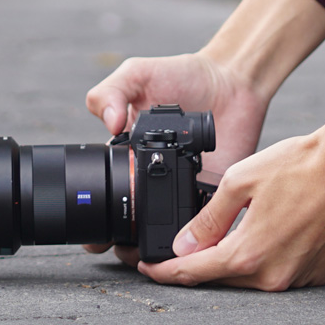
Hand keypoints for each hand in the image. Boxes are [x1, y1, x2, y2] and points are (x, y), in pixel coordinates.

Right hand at [77, 0, 324, 263]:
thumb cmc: (182, 76)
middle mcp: (154, 182)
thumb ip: (112, 91)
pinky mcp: (215, 195)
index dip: (96, 224)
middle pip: (132, 230)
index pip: (105, 201)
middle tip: (124, 246)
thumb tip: (109, 123)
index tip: (93, 236)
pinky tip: (192, 236)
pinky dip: (200, 237)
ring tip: (155, 249)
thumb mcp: (137, 75)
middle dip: (124, 246)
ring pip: (168, 237)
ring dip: (158, 248)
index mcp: (129, 161)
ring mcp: (184, 192)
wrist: (231, 79)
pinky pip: (206, 227)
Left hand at [139, 59, 324, 290]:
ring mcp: (298, 279)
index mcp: (247, 254)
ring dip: (234, 262)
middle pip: (222, 279)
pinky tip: (265, 235)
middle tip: (178, 253)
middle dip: (197, 267)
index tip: (146, 268)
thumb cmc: (302, 166)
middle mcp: (272, 277)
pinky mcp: (318, 274)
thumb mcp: (242, 182)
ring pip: (252, 278)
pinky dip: (265, 259)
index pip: (193, 273)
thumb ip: (209, 218)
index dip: (164, 271)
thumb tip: (183, 245)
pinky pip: (280, 272)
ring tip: (222, 239)